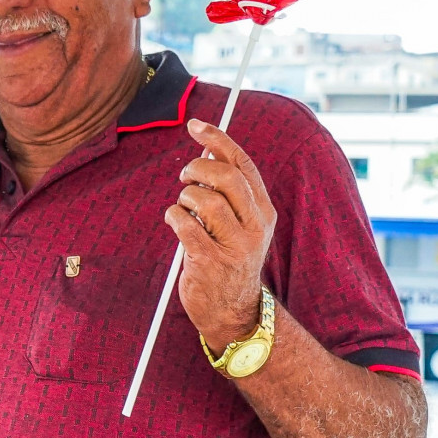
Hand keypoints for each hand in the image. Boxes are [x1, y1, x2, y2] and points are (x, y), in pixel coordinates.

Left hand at [165, 119, 276, 349]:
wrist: (233, 311)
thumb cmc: (229, 260)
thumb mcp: (239, 226)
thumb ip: (228, 194)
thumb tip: (208, 153)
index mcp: (263, 212)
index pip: (242, 164)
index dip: (217, 140)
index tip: (196, 125)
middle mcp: (255, 226)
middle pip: (225, 177)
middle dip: (196, 169)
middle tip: (185, 177)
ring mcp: (235, 245)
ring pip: (204, 200)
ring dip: (184, 197)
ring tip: (183, 208)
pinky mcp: (211, 261)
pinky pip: (185, 224)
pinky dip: (174, 217)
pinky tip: (175, 222)